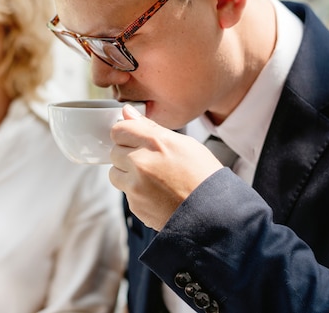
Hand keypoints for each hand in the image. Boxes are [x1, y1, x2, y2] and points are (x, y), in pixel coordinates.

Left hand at [109, 105, 222, 229]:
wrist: (214, 214)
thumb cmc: (203, 176)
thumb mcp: (184, 143)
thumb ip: (150, 127)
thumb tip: (127, 113)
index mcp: (154, 142)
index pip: (119, 130)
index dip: (127, 133)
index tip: (135, 139)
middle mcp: (140, 162)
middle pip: (115, 151)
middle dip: (127, 154)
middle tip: (149, 161)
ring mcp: (135, 186)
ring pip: (115, 173)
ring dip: (127, 173)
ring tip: (152, 178)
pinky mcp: (135, 205)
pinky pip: (126, 193)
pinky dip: (136, 192)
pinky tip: (157, 193)